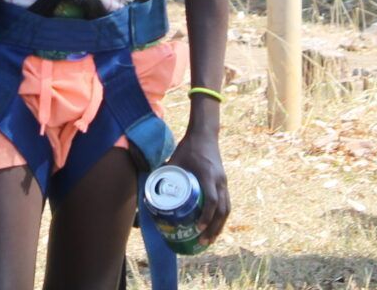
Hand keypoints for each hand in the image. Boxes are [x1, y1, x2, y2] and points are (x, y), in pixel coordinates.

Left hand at [167, 130, 229, 245]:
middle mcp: (219, 181)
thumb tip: (149, 188)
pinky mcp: (224, 182)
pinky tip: (214, 226)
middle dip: (214, 228)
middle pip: (222, 210)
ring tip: (210, 239)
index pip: (211, 200)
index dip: (206, 216)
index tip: (198, 227)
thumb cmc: (188, 147)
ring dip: (219, 226)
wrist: (205, 134)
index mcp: (208, 175)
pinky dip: (221, 217)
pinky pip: (226, 203)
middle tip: (203, 242)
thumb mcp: (175, 160)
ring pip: (227, 209)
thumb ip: (164, 173)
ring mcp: (224, 182)